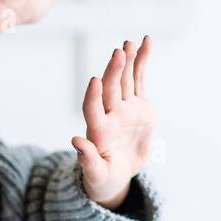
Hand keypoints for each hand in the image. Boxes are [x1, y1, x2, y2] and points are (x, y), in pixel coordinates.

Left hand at [72, 38, 154, 209]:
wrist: (118, 173)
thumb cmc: (103, 178)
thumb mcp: (96, 175)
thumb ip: (87, 160)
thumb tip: (75, 142)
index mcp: (98, 131)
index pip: (92, 109)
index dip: (92, 96)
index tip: (94, 81)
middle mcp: (109, 114)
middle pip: (109, 89)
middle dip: (113, 71)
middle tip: (118, 52)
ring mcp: (123, 107)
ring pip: (125, 80)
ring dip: (127, 61)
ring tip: (129, 43)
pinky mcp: (137, 104)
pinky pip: (139, 79)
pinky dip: (142, 61)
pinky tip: (146, 42)